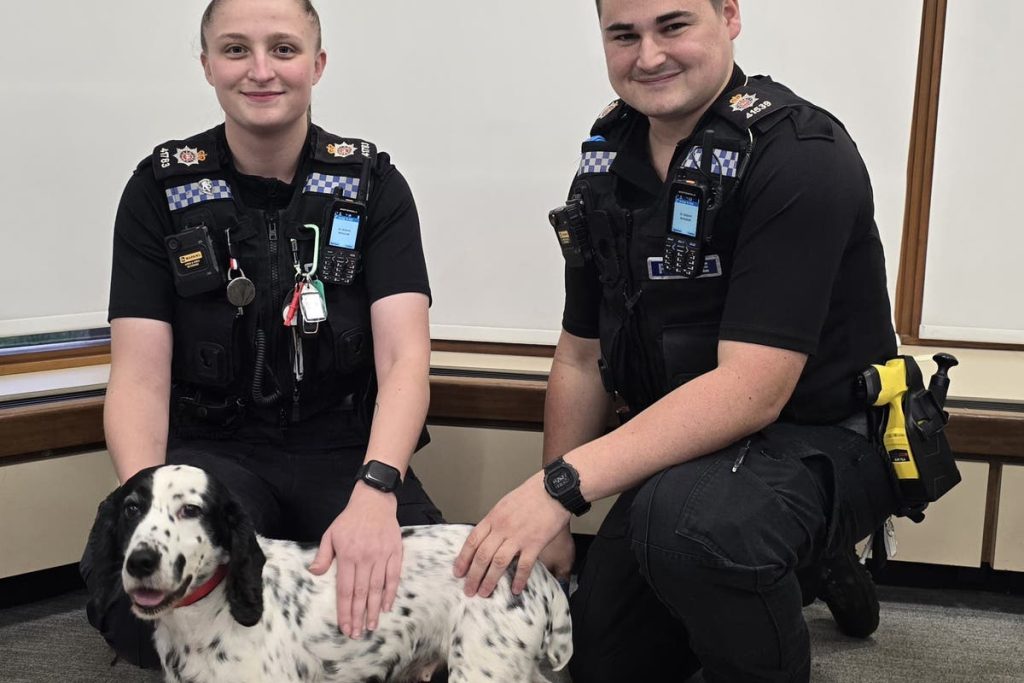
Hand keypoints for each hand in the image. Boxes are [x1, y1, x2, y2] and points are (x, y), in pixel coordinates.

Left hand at [308, 483, 401, 637]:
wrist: (374, 501)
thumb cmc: (350, 519)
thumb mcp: (330, 534)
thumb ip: (323, 555)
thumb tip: (314, 573)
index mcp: (347, 555)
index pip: (345, 589)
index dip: (345, 610)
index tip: (344, 626)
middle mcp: (365, 557)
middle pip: (361, 593)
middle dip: (359, 616)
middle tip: (357, 634)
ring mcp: (381, 555)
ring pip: (378, 588)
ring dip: (374, 609)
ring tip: (371, 626)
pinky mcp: (395, 552)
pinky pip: (394, 576)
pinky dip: (391, 592)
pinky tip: (387, 606)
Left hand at [454, 472, 570, 596]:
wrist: (553, 490)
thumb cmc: (531, 495)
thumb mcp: (505, 504)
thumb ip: (495, 521)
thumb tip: (488, 538)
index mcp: (493, 518)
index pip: (472, 541)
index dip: (463, 559)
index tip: (458, 572)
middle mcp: (502, 528)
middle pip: (482, 556)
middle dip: (473, 576)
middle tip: (469, 590)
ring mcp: (518, 537)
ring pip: (498, 563)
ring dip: (490, 581)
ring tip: (484, 593)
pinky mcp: (535, 543)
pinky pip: (524, 565)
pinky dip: (519, 579)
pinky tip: (516, 589)